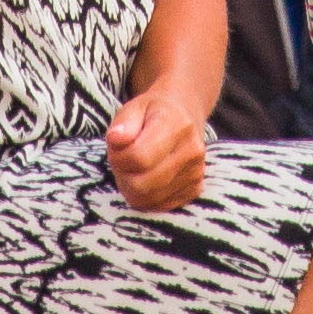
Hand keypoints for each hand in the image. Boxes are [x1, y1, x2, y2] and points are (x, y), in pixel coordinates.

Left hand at [102, 89, 210, 213]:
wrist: (184, 115)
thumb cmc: (152, 113)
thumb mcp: (134, 107)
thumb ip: (123, 123)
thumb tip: (116, 139)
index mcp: (176, 124)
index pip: (139, 157)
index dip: (118, 158)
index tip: (116, 148)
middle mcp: (191, 149)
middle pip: (142, 184)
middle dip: (123, 176)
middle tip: (123, 160)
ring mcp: (196, 171)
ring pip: (149, 199)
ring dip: (132, 188)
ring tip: (135, 168)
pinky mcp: (195, 188)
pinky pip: (160, 206)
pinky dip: (146, 197)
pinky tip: (148, 177)